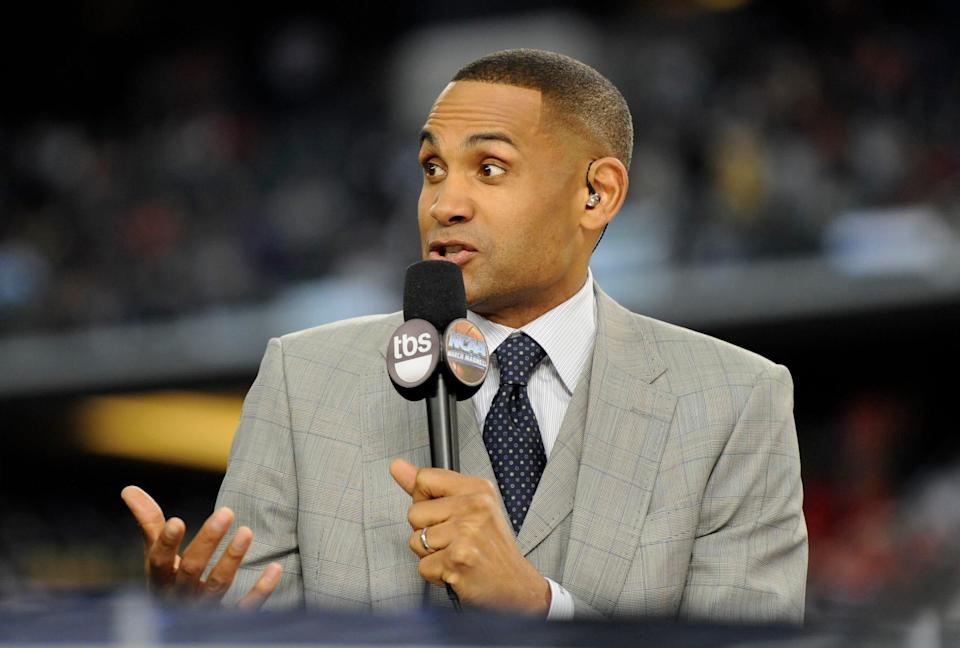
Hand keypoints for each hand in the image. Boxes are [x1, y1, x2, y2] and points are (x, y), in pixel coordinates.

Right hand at [121, 485, 280, 607]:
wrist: (180, 625)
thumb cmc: (169, 580)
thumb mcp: (156, 556)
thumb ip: (149, 524)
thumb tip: (129, 489)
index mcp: (159, 581)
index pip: (158, 562)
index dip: (166, 544)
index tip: (177, 521)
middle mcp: (178, 598)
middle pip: (191, 571)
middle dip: (208, 542)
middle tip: (226, 512)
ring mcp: (203, 611)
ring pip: (216, 587)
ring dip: (232, 560)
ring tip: (247, 531)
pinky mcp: (227, 620)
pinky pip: (245, 608)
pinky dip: (260, 590)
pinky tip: (276, 567)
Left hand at [389, 459, 550, 614]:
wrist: (515, 584)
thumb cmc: (491, 547)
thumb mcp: (469, 507)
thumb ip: (431, 487)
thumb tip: (398, 466)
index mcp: (477, 488)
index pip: (424, 479)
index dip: (425, 500)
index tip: (444, 513)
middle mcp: (475, 506)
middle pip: (414, 512)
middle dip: (427, 531)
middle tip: (454, 540)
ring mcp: (467, 533)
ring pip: (416, 540)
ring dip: (430, 555)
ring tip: (455, 554)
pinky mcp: (458, 559)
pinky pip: (423, 566)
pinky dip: (435, 574)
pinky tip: (456, 570)